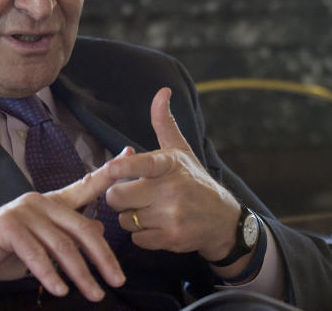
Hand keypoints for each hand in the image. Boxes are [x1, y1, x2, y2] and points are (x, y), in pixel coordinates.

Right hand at [0, 152, 130, 307]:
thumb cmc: (1, 251)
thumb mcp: (41, 246)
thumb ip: (67, 238)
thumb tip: (100, 235)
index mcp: (50, 203)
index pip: (85, 187)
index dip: (108, 174)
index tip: (130, 154)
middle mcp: (40, 201)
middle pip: (82, 229)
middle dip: (103, 258)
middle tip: (117, 281)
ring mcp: (24, 211)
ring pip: (62, 246)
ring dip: (81, 275)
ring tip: (93, 295)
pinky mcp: (8, 227)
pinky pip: (36, 254)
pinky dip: (50, 274)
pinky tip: (60, 291)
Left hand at [104, 88, 240, 261]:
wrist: (222, 221)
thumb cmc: (194, 181)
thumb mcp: (181, 150)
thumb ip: (165, 123)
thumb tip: (162, 91)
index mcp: (171, 164)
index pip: (144, 165)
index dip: (123, 167)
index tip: (109, 168)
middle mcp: (172, 190)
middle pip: (118, 196)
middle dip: (119, 196)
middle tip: (133, 193)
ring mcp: (172, 216)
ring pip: (125, 218)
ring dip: (131, 216)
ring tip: (149, 209)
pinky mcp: (171, 239)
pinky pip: (136, 238)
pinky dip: (141, 234)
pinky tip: (156, 225)